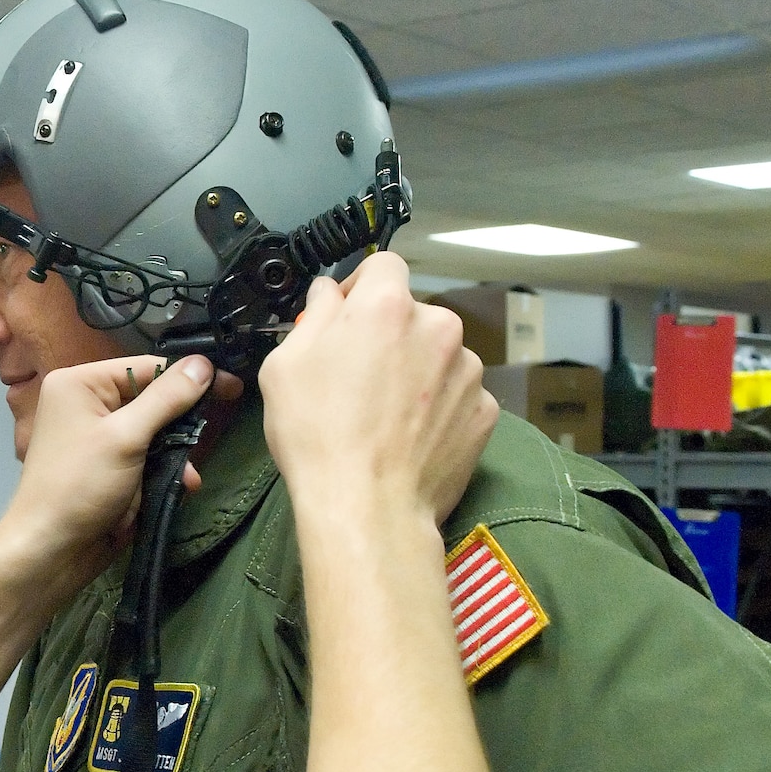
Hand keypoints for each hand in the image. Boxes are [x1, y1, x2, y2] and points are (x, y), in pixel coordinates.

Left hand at [0, 353, 217, 589]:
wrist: (51, 551)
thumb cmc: (80, 485)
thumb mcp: (126, 437)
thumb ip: (166, 399)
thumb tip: (204, 363)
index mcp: (80, 383)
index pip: (146, 367)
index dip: (189, 377)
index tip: (231, 387)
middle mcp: (87, 403)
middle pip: (152, 398)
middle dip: (181, 424)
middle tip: (211, 435)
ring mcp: (99, 437)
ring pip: (155, 432)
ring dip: (176, 454)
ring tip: (189, 477)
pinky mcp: (111, 466)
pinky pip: (147, 457)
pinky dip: (165, 470)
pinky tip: (180, 487)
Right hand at [258, 253, 495, 530]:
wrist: (367, 507)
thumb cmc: (316, 435)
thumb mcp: (285, 366)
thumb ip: (313, 316)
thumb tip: (329, 294)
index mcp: (386, 306)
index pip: (383, 264)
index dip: (360, 285)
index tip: (344, 315)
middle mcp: (438, 327)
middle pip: (413, 314)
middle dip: (389, 335)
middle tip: (359, 376)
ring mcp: (469, 371)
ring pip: (439, 355)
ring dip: (417, 370)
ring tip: (386, 414)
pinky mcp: (485, 412)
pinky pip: (457, 395)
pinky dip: (438, 407)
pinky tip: (411, 436)